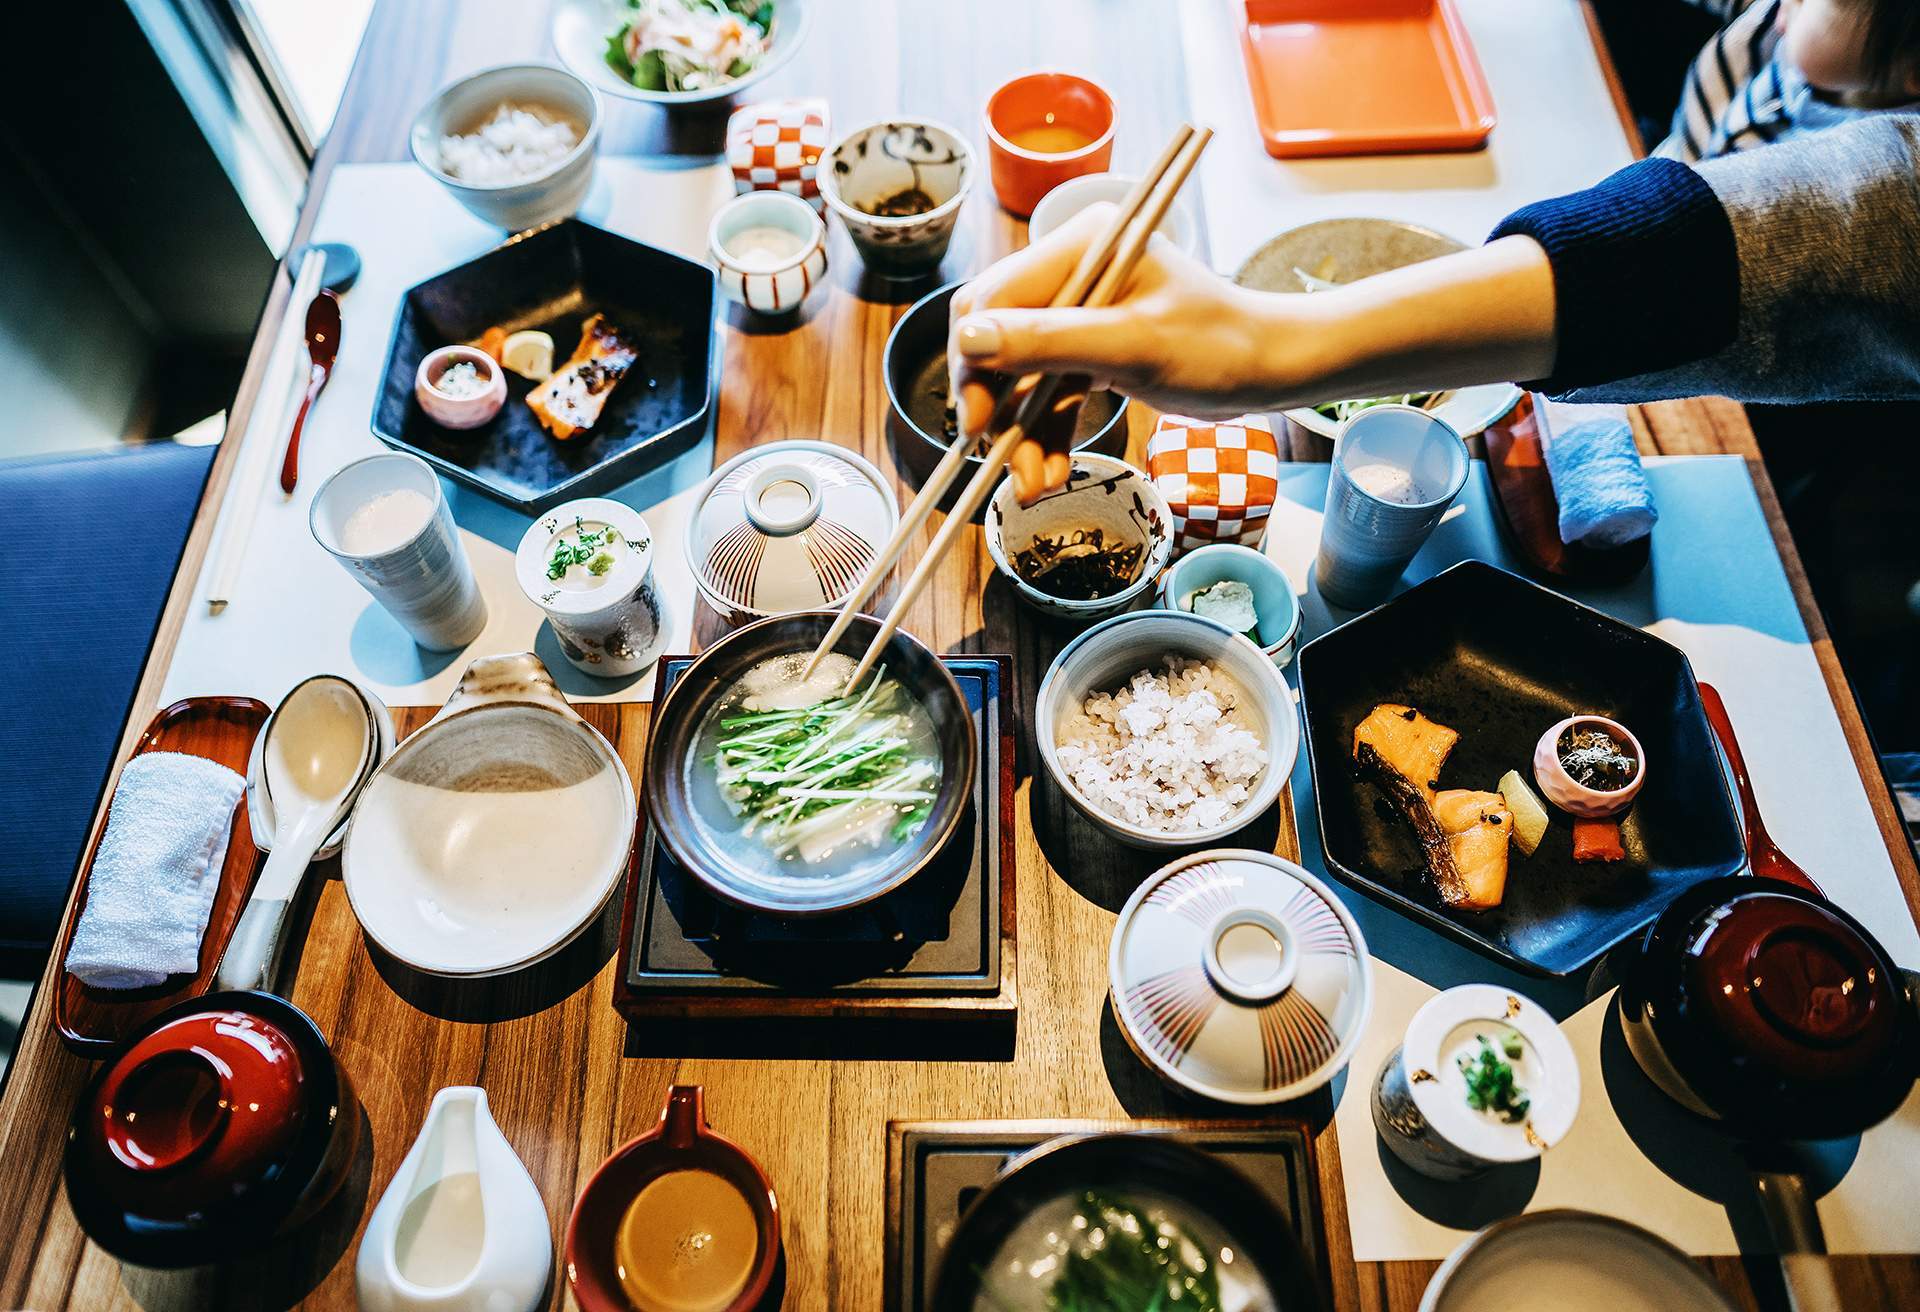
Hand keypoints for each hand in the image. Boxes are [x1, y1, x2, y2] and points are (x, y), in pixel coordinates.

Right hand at [949, 205, 1308, 497]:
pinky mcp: (1089, 345)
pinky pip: (1047, 390)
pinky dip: (1045, 431)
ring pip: (1020, 374)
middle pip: (997, 337)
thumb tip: (967, 339)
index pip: (992, 298)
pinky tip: (1049, 471)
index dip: (974, 360)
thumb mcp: (1131, 346)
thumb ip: (1047, 340)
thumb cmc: (1217, 348)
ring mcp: (1079, 310)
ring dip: (1022, 431)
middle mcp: (1072, 269)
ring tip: (1034, 485)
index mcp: (1079, 245)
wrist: (1268, 370)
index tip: (977, 421)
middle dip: (998, 405)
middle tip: (1000, 461)